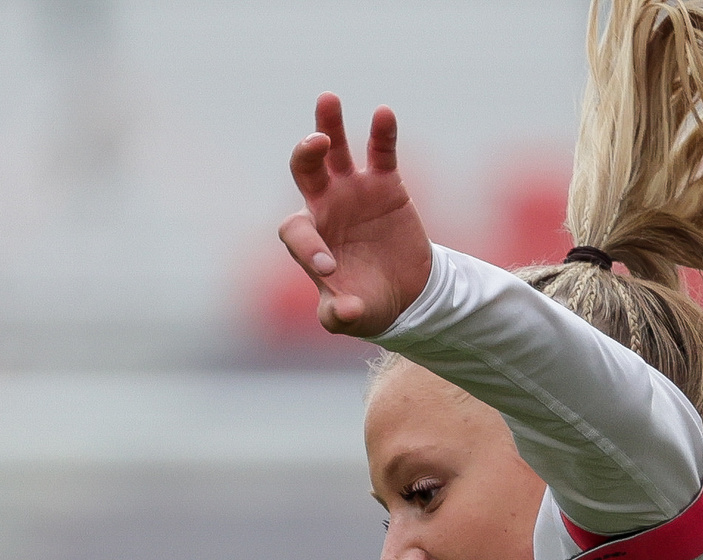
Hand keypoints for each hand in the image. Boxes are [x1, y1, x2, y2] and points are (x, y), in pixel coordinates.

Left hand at [280, 95, 433, 339]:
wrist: (405, 294)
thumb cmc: (367, 303)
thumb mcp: (351, 317)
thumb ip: (340, 317)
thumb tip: (345, 312)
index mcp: (308, 237)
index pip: (297, 232)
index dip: (307, 247)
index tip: (329, 267)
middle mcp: (325, 205)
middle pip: (305, 169)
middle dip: (305, 155)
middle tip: (314, 145)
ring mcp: (353, 191)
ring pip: (334, 150)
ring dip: (329, 124)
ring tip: (328, 99)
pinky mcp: (385, 185)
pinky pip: (380, 153)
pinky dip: (382, 133)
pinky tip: (384, 113)